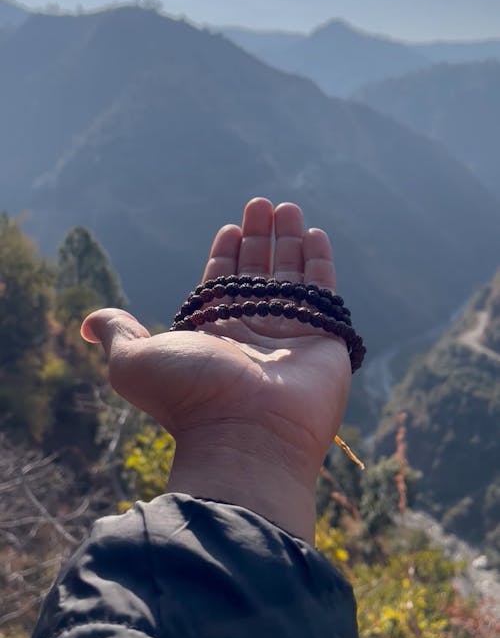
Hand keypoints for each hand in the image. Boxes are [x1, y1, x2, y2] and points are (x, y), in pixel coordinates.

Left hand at [81, 199, 350, 543]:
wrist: (246, 434)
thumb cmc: (188, 395)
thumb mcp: (133, 360)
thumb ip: (117, 332)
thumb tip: (88, 324)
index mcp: (212, 333)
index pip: (221, 282)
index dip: (226, 254)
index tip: (230, 226)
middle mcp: (251, 332)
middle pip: (257, 272)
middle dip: (259, 237)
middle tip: (263, 204)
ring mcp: (290, 335)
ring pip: (291, 277)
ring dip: (289, 241)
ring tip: (287, 208)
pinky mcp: (325, 339)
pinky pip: (323, 293)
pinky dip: (319, 262)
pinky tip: (314, 233)